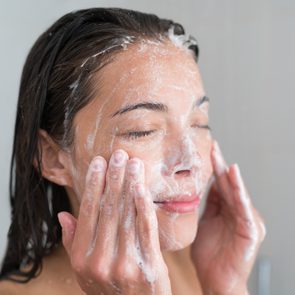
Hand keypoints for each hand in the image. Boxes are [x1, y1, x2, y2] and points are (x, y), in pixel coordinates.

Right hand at [58, 150, 171, 294]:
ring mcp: (125, 263)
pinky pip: (146, 229)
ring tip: (133, 163)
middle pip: (108, 209)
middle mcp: (101, 259)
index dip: (93, 185)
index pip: (88, 212)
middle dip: (114, 178)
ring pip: (127, 215)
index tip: (98, 163)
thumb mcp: (84, 272)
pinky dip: (144, 205)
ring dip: (130, 185)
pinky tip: (143, 187)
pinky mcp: (149, 265)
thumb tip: (64, 216)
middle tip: (118, 154)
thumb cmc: (109, 289)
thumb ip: (73, 243)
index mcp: (82, 258)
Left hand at [191, 141, 265, 294]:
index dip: (213, 168)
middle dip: (219, 166)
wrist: (216, 281)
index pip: (220, 184)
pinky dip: (240, 192)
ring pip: (237, 193)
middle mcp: (238, 212)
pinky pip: (243, 208)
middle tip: (212, 147)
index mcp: (226, 210)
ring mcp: (246, 220)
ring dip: (230, 176)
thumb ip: (207, 205)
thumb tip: (205, 185)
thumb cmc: (209, 255)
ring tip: (221, 158)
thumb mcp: (204, 223)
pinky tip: (234, 177)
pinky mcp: (251, 230)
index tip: (206, 150)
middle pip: (228, 185)